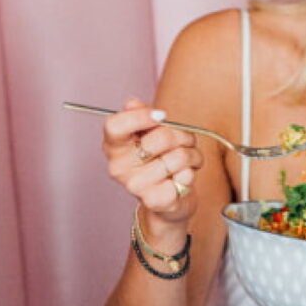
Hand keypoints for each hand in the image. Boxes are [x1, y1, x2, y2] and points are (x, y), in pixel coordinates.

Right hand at [102, 98, 202, 227]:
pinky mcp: (153, 200)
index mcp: (113, 146)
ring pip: (179, 157)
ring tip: (187, 161)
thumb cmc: (158, 160)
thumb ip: (140, 114)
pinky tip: (182, 178)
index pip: (115, 125)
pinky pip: (185, 176)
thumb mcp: (148, 133)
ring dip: (192, 155)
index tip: (161, 116)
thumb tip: (132, 103)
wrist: (167, 201)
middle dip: (183, 136)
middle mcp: (118, 166)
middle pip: (161, 137)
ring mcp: (134, 185)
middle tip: (185, 141)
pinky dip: (191, 174)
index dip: (141, 116)